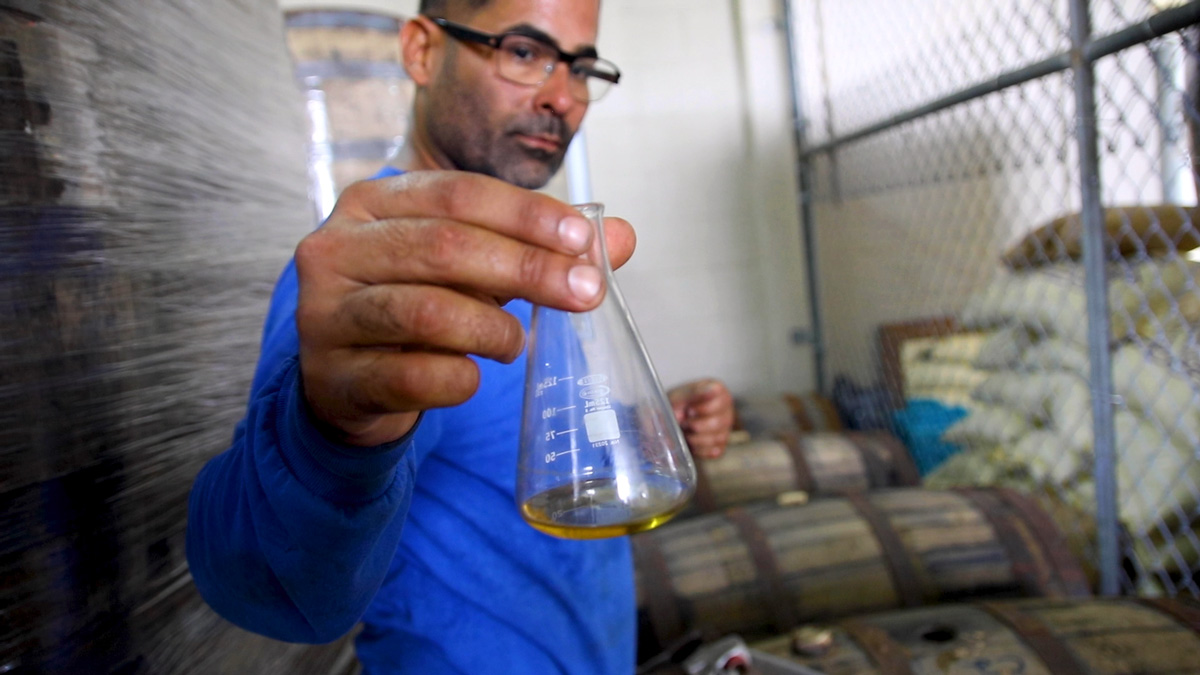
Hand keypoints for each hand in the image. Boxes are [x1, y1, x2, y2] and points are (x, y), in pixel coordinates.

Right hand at [295, 171, 635, 446]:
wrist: (345, 381)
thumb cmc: (415, 305)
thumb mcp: (472, 267)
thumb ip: (538, 248)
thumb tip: (619, 237)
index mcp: (373, 203)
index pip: (458, 192)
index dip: (526, 214)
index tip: (583, 239)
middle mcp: (336, 248)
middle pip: (444, 246)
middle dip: (526, 268)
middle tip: (584, 294)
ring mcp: (325, 314)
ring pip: (424, 311)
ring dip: (492, 329)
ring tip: (516, 343)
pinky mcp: (332, 376)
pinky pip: (409, 376)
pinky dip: (458, 379)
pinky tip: (473, 376)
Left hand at [668, 379, 733, 459]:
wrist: (672, 418)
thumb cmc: (677, 403)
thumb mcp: (678, 395)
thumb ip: (683, 400)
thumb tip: (682, 412)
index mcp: (717, 390)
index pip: (718, 395)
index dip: (702, 406)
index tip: (689, 409)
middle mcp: (726, 407)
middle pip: (718, 422)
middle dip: (695, 425)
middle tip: (683, 422)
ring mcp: (726, 427)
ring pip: (716, 438)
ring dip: (695, 438)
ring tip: (685, 432)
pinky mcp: (721, 444)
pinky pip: (714, 451)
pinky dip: (699, 449)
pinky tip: (690, 442)